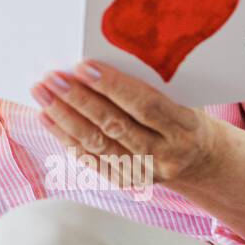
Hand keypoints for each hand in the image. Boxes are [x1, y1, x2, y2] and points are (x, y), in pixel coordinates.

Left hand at [30, 60, 220, 184]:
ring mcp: (146, 172)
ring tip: (42, 94)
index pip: (145, 105)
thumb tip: (97, 62)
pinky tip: (47, 117)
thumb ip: (149, 84)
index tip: (83, 66)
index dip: (112, 86)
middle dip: (79, 100)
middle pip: (115, 126)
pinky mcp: (127, 181)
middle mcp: (166, 154)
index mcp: (185, 127)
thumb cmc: (184, 115)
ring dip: (64, 117)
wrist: (202, 160)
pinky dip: (66, 137)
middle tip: (52, 78)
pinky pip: (91, 159)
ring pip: (98, 144)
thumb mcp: (182, 97)